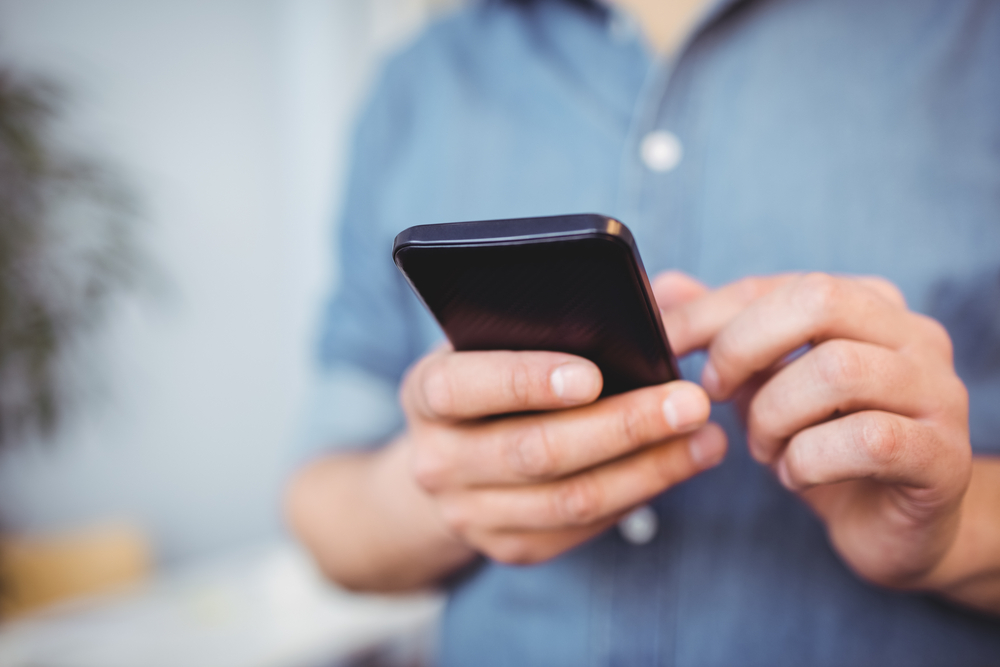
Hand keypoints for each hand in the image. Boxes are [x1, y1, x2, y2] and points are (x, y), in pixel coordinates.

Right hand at [398, 340, 726, 564]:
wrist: (450, 460)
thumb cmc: (493, 377)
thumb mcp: (501, 338)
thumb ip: (567, 312)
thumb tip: (666, 295)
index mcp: (426, 392)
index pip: (461, 386)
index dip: (524, 380)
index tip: (593, 374)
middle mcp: (436, 459)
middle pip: (533, 450)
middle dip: (620, 426)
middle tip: (689, 402)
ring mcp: (467, 511)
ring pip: (568, 499)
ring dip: (647, 469)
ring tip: (705, 439)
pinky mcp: (507, 546)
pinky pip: (579, 528)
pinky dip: (634, 495)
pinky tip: (674, 466)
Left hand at [666, 271, 971, 588]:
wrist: (895, 527)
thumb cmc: (826, 447)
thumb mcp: (765, 384)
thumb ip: (723, 333)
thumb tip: (666, 287)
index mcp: (869, 304)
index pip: (778, 284)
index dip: (709, 313)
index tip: (664, 344)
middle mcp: (913, 335)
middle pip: (817, 300)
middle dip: (742, 347)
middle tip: (714, 394)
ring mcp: (937, 392)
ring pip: (838, 370)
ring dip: (775, 415)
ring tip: (764, 448)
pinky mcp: (941, 455)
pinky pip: (867, 440)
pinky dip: (810, 460)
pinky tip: (798, 475)